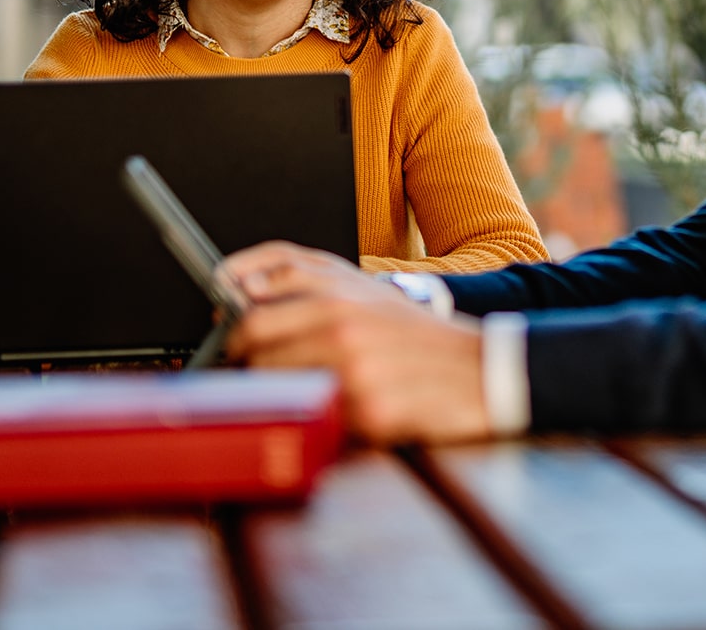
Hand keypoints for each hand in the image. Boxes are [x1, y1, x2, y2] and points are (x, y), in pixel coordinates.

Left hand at [222, 242, 491, 444]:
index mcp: (338, 295)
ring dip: (283, 397)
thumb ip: (306, 280)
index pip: (252, 313)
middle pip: (256, 352)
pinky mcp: (368, 413)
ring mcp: (354, 371)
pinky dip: (320, 424)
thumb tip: (243, 287)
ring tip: (308, 395)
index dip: (231, 333)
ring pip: (279, 389)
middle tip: (258, 378)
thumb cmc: (414, 333)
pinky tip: (342, 415)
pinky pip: (316, 424)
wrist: (480, 368)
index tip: (225, 346)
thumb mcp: (366, 290)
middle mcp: (342, 327)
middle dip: (248, 368)